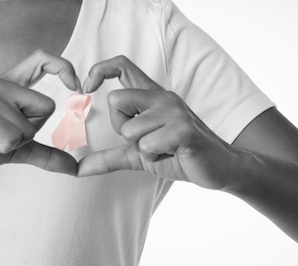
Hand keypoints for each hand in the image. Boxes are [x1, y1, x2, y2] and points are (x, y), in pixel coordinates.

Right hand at [0, 50, 80, 179]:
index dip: (63, 67)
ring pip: (31, 128)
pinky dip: (1, 149)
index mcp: (7, 84)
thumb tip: (74, 167)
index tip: (76, 86)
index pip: (41, 59)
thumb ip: (45, 153)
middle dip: (30, 132)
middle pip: (47, 108)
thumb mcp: (15, 148)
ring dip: (12, 144)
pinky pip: (15, 139)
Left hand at [77, 56, 237, 189]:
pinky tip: (174, 153)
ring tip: (165, 148)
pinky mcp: (183, 130)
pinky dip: (156, 156)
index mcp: (153, 96)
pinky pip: (147, 146)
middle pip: (116, 100)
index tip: (86, 88)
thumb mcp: (139, 154)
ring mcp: (174, 111)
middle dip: (123, 129)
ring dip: (143, 149)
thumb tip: (78, 168)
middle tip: (145, 141)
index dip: (99, 70)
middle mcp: (163, 97)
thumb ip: (109, 156)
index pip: (122, 65)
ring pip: (130, 130)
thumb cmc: (180, 155)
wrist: (219, 167)